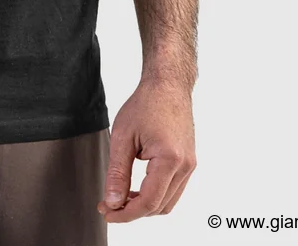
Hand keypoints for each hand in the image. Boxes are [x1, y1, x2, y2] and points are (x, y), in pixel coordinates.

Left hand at [97, 76, 196, 222]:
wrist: (168, 84)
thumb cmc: (146, 103)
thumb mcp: (123, 136)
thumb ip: (118, 172)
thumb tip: (112, 201)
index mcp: (170, 159)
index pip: (149, 202)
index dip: (126, 213)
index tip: (107, 212)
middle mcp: (185, 166)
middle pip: (159, 206)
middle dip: (133, 211)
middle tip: (109, 204)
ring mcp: (190, 165)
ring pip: (167, 201)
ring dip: (144, 204)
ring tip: (120, 196)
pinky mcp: (189, 162)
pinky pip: (173, 189)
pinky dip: (154, 194)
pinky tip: (136, 187)